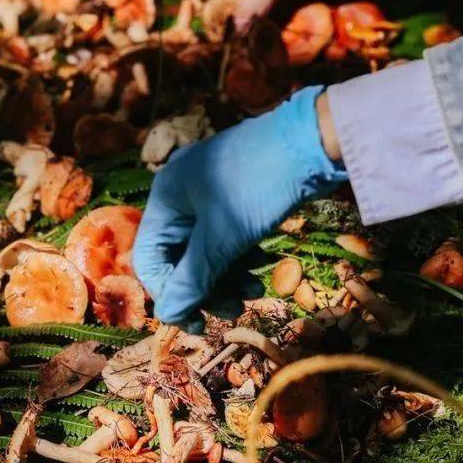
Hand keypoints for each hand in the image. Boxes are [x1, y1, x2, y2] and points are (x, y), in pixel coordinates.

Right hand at [133, 87, 345, 328]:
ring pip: (207, 248)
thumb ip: (193, 278)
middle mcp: (182, 193)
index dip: (169, 293)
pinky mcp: (238, 194)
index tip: (196, 322)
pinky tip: (263, 270)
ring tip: (254, 294)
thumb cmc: (259, 186)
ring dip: (227, 277)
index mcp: (166, 196)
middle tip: (233, 312)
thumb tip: (168, 315)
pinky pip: (228, 235)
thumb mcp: (224, 237)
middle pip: (180, 255)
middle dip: (205, 287)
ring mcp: (211, 192)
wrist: (312, 140)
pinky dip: (241, 257)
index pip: (150, 257)